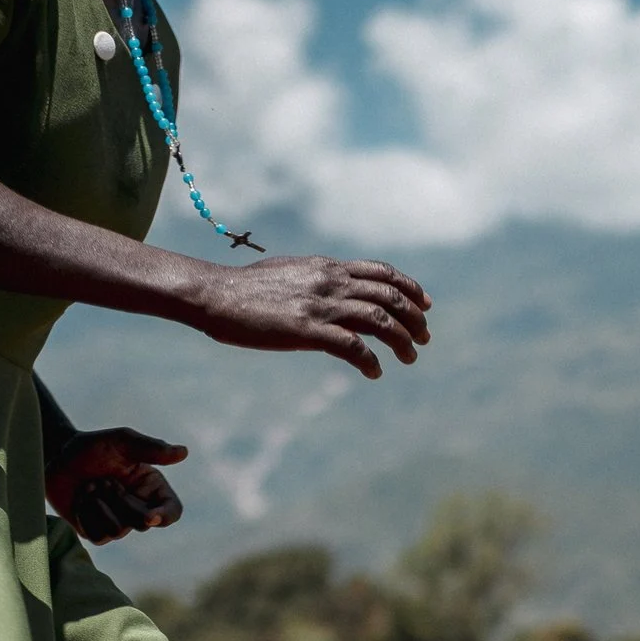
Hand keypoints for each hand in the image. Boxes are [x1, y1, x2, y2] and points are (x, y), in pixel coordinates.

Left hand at [46, 428, 187, 542]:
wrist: (56, 456)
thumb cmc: (92, 446)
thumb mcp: (123, 441)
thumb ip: (152, 448)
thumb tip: (183, 452)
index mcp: (151, 488)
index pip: (172, 511)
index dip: (165, 516)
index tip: (150, 516)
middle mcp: (138, 508)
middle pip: (142, 523)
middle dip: (119, 501)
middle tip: (104, 479)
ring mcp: (117, 522)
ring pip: (118, 531)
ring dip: (99, 505)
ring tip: (90, 486)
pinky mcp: (95, 532)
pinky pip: (97, 536)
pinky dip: (86, 515)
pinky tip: (80, 500)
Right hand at [187, 257, 431, 379]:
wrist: (215, 294)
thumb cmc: (246, 288)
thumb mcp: (290, 273)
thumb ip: (317, 280)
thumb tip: (333, 287)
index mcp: (327, 267)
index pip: (382, 272)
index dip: (409, 288)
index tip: (425, 305)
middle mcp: (330, 282)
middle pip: (388, 296)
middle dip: (414, 318)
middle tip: (424, 338)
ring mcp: (320, 305)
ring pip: (378, 320)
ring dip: (401, 341)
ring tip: (410, 358)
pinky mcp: (307, 330)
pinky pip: (352, 346)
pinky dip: (370, 361)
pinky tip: (375, 373)